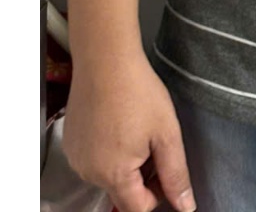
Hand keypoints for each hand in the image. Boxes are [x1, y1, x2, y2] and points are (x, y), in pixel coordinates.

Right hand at [62, 50, 196, 211]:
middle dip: (143, 174)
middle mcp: (88, 173)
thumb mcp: (167, 132)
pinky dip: (108, 150)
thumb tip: (185, 206)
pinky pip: (94, 159)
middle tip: (153, 139)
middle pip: (123, 192)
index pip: (137, 209)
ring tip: (135, 126)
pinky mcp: (70, 143)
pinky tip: (118, 122)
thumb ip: (176, 174)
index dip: (158, 193)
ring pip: (108, 175)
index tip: (165, 165)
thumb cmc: (138, 92)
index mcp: (113, 175)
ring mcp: (76, 158)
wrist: (106, 60)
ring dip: (126, 162)